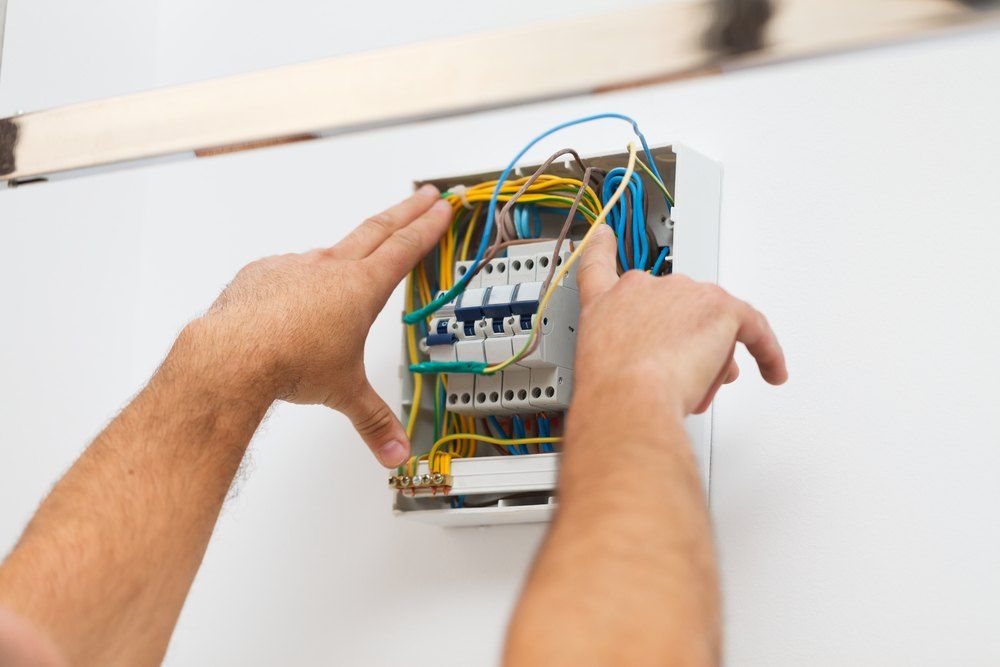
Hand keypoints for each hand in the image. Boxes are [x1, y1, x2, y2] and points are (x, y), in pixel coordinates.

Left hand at [183, 184, 450, 466]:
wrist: (232, 355)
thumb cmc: (288, 363)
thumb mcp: (344, 393)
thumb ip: (373, 421)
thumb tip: (395, 452)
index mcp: (361, 288)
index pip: (405, 248)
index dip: (428, 226)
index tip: (440, 206)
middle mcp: (330, 268)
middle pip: (377, 228)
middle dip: (405, 209)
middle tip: (423, 194)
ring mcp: (293, 267)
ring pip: (329, 252)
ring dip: (348, 250)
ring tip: (351, 265)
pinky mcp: (261, 274)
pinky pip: (287, 272)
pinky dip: (297, 279)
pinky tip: (294, 302)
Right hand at [573, 224, 786, 418]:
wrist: (630, 395)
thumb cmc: (612, 387)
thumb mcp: (602, 363)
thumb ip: (632, 350)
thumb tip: (668, 361)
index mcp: (609, 300)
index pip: (602, 265)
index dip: (604, 247)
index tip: (605, 235)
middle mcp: (646, 287)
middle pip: (676, 304)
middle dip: (686, 335)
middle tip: (687, 368)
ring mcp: (684, 292)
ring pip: (712, 318)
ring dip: (714, 349)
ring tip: (702, 382)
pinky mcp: (721, 307)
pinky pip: (754, 328)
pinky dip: (767, 353)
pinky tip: (772, 370)